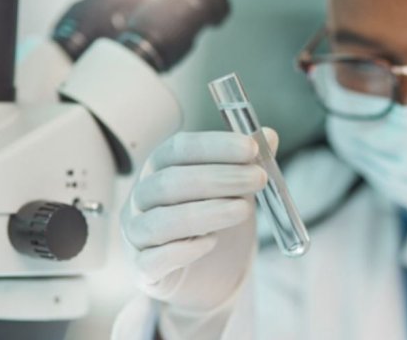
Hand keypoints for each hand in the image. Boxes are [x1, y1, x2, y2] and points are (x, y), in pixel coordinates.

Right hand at [121, 128, 277, 311]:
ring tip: (244, 209)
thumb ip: (246, 162)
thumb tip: (269, 136)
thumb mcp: (230, 187)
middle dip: (218, 178)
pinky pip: (154, 260)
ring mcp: (137, 233)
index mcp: (160, 166)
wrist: (194, 269)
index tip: (251, 147)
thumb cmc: (208, 216)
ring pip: (162, 222)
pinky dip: (183, 250)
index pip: (179, 148)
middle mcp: (142, 196)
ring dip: (207, 213)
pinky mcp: (143, 267)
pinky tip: (211, 242)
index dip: (215, 146)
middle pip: (171, 182)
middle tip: (258, 178)